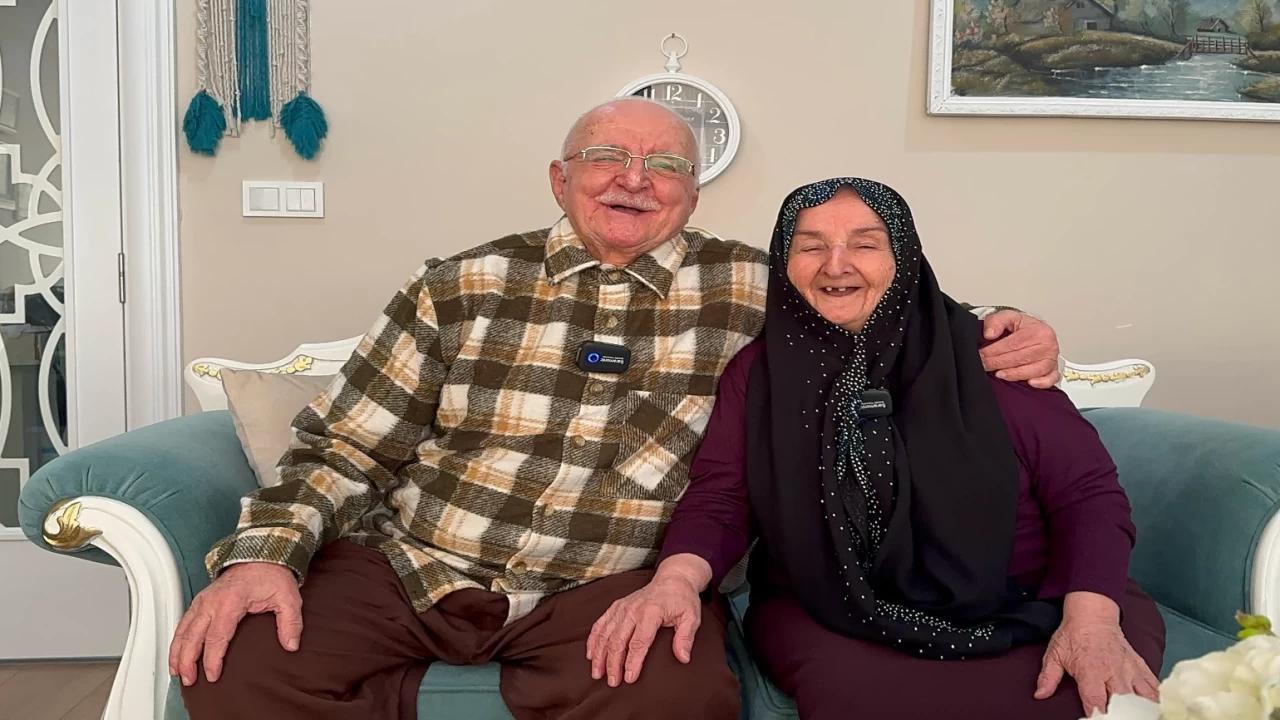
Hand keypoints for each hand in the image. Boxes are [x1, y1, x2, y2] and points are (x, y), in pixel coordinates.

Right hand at [168, 562, 302, 686]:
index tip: (212, 675)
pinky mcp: (201, 601)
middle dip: (188, 660)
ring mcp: (203, 600)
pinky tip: (177, 653)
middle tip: (189, 680)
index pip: (217, 636)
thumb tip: (291, 645)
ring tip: (177, 673)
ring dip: (177, 652)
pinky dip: (177, 640)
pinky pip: (183, 622)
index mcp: (230, 602)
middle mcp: (211, 601)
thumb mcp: (288, 598)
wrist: (261, 555)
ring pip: (183, 630)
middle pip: (193, 636)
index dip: (213, 659)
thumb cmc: (272, 575)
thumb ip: (290, 622)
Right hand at [586, 555, 709, 686]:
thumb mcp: (691, 617)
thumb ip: (685, 637)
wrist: (672, 578)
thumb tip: (683, 658)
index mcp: (651, 612)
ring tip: (597, 673)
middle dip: (613, 663)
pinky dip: (593, 639)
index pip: (639, 642)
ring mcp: (622, 607)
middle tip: (612, 682)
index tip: (629, 679)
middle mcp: (633, 609)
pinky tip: (590, 654)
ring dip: (600, 655)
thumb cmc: (682, 600)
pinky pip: (600, 624)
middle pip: (618, 641)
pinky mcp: (616, 606)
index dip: (632, 662)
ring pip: (605, 634)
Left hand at [979, 310, 1060, 387]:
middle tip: (984, 365)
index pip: (1014, 343)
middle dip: (999, 363)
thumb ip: (996, 321)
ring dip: (1015, 374)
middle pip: (1022, 358)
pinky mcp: (1053, 370)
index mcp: (1039, 330)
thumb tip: (989, 334)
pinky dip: (1042, 382)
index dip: (995, 351)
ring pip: (1034, 370)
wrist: (1032, 332)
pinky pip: (1051, 378)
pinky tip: (1030, 383)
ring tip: (999, 373)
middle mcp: (1048, 345)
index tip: (981, 354)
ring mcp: (1052, 358)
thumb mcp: (1007, 317)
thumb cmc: (1022, 327)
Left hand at [1034, 592, 1158, 714]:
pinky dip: (1156, 698)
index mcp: (1090, 671)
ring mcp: (1129, 669)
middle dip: (1121, 715)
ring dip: (1142, 709)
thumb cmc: (1073, 635)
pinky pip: (1153, 685)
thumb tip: (1040, 695)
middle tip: (1118, 719)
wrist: (1093, 614)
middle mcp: (1113, 672)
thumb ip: (1048, 677)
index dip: (1097, 714)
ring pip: (1143, 696)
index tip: (1096, 719)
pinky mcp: (1140, 666)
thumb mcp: (1055, 654)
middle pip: (1123, 702)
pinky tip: (1156, 708)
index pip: (1096, 701)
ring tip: (1141, 716)